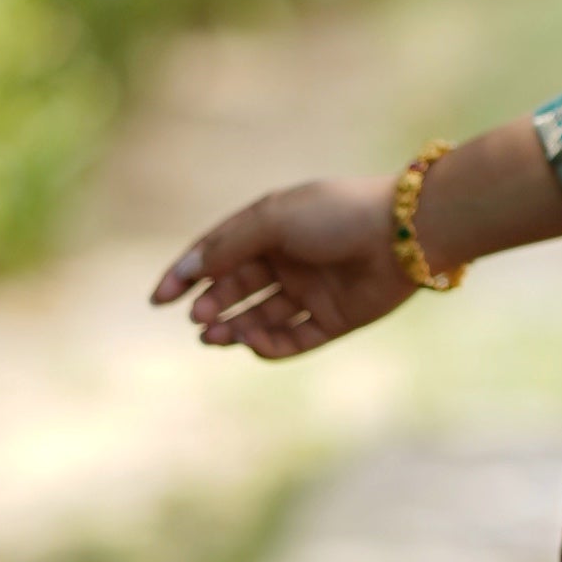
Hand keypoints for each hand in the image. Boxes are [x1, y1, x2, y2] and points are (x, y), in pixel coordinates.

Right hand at [149, 176, 406, 357]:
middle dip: (212, 305)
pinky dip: (270, 345)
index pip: (217, 254)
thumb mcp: (271, 220)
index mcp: (271, 228)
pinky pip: (294, 340)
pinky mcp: (335, 319)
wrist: (403, 234)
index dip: (185, 276)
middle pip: (236, 289)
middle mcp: (289, 260)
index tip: (158, 300)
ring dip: (235, 328)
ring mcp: (311, 291)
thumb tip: (186, 270)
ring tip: (216, 336)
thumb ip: (226, 247)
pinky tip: (254, 343)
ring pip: (261, 317)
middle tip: (199, 319)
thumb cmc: (335, 215)